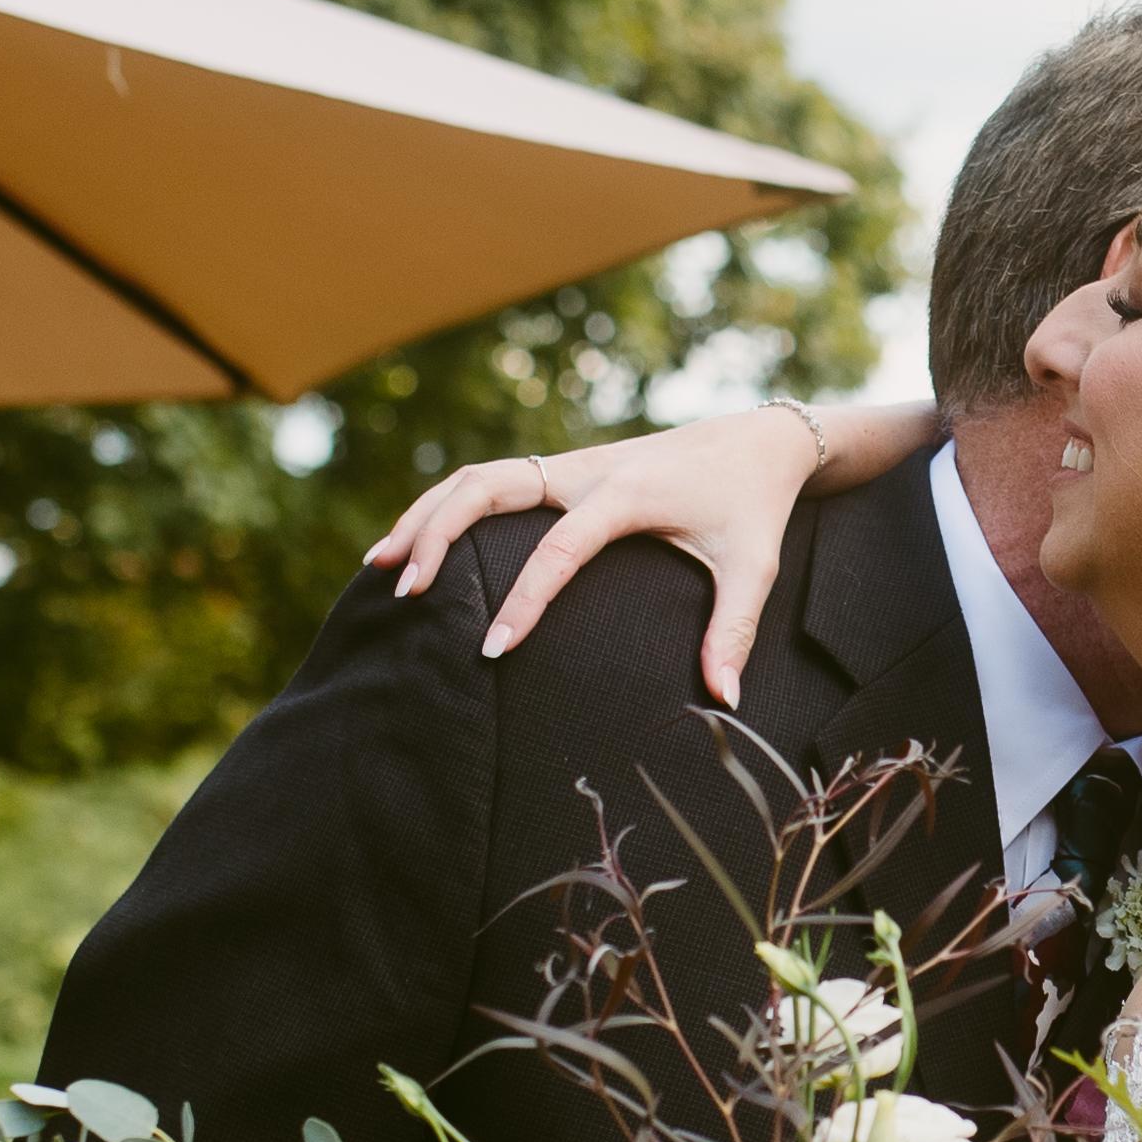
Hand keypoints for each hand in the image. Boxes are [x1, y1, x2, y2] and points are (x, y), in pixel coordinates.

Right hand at [359, 408, 843, 707]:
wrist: (760, 440)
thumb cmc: (754, 506)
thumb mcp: (754, 566)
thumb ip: (734, 631)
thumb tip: (725, 700)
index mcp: (627, 494)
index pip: (559, 548)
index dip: (525, 600)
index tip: (492, 649)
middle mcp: (587, 470)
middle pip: (488, 485)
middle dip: (439, 533)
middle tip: (404, 590)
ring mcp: (570, 465)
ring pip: (477, 475)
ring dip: (426, 514)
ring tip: (381, 564)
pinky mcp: (565, 469)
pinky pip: (491, 480)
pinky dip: (446, 506)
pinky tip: (415, 544)